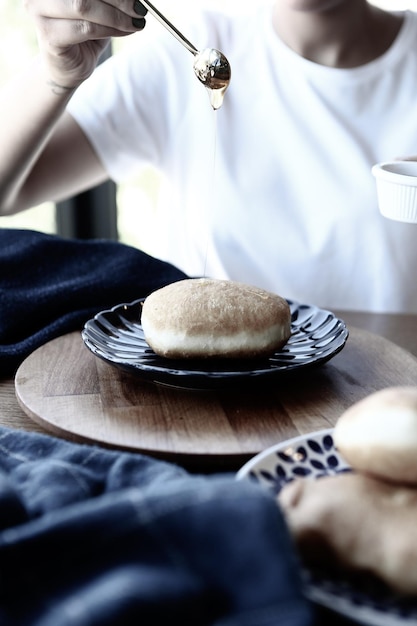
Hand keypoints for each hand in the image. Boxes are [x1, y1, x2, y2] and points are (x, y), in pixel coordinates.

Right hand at [24, 0, 147, 90]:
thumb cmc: (82, 33)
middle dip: (119, 0)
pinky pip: (87, 28)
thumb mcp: (99, 9)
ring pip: (84, 6)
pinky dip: (110, 29)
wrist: (67, 67)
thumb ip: (109, 0)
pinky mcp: (49, 35)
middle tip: (140, 9)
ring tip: (135, 23)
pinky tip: (124, 31)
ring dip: (116, 16)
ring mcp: (40, 12)